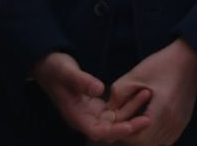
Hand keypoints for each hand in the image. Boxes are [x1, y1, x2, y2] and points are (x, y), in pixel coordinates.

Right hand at [34, 52, 151, 141]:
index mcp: (76, 117)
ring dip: (130, 111)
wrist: (48, 63)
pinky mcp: (95, 105)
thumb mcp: (68, 72)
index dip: (115, 132)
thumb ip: (82, 81)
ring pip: (114, 119)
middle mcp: (84, 118)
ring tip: (147, 95)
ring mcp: (90, 112)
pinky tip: (139, 94)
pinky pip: (114, 110)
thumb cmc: (55, 68)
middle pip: (110, 129)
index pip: (98, 132)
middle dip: (129, 125)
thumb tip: (99, 89)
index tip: (131, 126)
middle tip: (149, 118)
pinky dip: (126, 104)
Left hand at [106, 39, 196, 145]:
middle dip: (132, 137)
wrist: (189, 58)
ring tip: (134, 123)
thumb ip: (119, 94)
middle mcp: (173, 121)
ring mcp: (180, 123)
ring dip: (144, 138)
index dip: (125, 134)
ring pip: (157, 144)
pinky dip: (155, 137)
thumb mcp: (136, 74)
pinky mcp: (184, 122)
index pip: (139, 138)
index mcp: (162, 110)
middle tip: (123, 123)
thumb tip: (108, 112)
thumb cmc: (162, 64)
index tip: (117, 123)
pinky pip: (167, 140)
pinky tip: (148, 125)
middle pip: (148, 144)